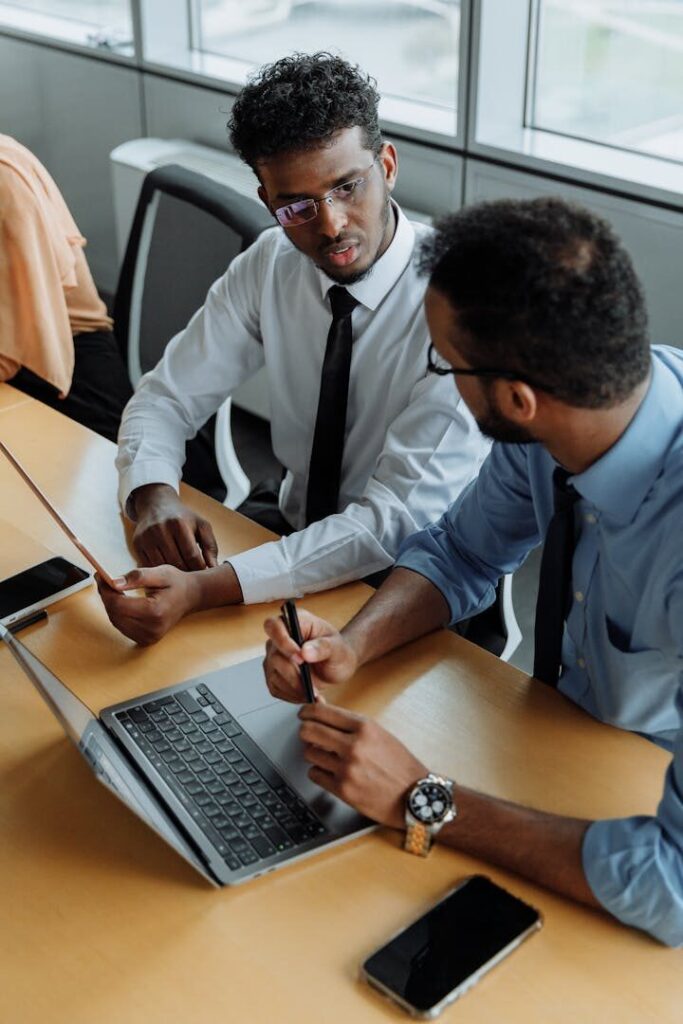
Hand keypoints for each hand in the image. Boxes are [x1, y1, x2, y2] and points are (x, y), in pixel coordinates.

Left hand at [96, 566, 201, 644]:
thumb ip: (137, 577)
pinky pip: (123, 627)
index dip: (106, 590)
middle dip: (106, 597)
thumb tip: (113, 582)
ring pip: (116, 622)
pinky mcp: (147, 640)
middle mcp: (152, 628)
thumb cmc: (176, 583)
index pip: (118, 604)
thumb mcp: (160, 572)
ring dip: (110, 605)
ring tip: (111, 589)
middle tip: (103, 580)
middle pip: (114, 614)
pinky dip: (117, 614)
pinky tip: (119, 601)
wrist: (191, 597)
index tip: (101, 576)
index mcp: (155, 612)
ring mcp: (149, 637)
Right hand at [131, 484, 217, 570]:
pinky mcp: (136, 544)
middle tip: (193, 578)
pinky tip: (166, 573)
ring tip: (181, 577)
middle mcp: (161, 529)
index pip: (191, 555)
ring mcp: (146, 537)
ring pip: (161, 567)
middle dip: (187, 573)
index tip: (203, 574)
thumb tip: (214, 567)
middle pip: (176, 562)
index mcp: (179, 524)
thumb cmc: (183, 518)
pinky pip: (148, 565)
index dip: (199, 568)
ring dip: (172, 575)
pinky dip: (158, 572)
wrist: (156, 504)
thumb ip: (210, 546)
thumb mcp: (201, 525)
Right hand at [263, 608, 357, 702]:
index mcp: (296, 622)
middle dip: (293, 674)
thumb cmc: (338, 651)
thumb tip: (305, 652)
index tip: (300, 658)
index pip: (274, 626)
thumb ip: (323, 647)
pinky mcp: (274, 674)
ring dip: (295, 688)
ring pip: (273, 675)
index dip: (283, 642)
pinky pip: (276, 688)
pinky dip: (292, 696)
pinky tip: (307, 695)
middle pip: (274, 656)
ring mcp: (274, 657)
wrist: (337, 666)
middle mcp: (280, 638)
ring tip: (314, 693)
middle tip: (312, 685)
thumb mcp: (337, 648)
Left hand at [298, 703, 426, 828]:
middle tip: (308, 732)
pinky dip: (319, 772)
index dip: (307, 711)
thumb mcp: (379, 734)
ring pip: (309, 753)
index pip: (323, 712)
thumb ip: (350, 723)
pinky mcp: (342, 789)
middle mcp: (354, 746)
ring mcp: (347, 768)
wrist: (413, 795)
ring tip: (327, 755)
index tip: (304, 713)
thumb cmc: (399, 764)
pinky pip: (315, 774)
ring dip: (315, 753)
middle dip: (305, 730)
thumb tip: (321, 707)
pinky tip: (331, 771)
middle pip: (309, 730)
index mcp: (365, 727)